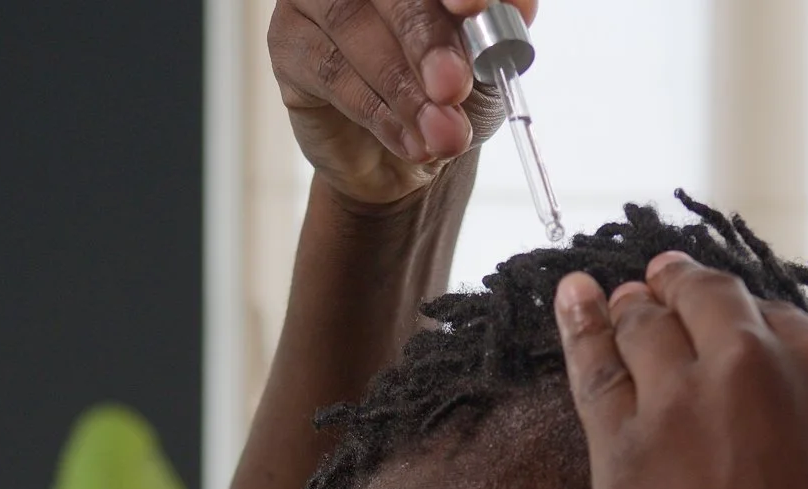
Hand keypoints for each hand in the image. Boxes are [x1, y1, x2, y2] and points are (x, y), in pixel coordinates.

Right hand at [268, 0, 535, 209]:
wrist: (413, 154)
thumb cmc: (449, 94)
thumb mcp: (490, 64)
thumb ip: (500, 29)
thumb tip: (519, 6)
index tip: (474, 8)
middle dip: (427, 41)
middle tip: (454, 88)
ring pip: (353, 26)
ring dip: (404, 91)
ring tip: (443, 136)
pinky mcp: (288, 43)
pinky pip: (331, 71)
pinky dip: (378, 113)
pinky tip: (413, 143)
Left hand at [553, 252, 807, 488]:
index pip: (777, 318)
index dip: (754, 329)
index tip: (736, 336)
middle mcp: (754, 364)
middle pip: (707, 304)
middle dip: (685, 291)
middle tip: (664, 286)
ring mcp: (682, 402)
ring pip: (646, 326)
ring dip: (634, 308)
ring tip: (621, 301)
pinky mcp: (623, 450)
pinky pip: (594, 368)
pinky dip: (581, 324)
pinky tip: (574, 299)